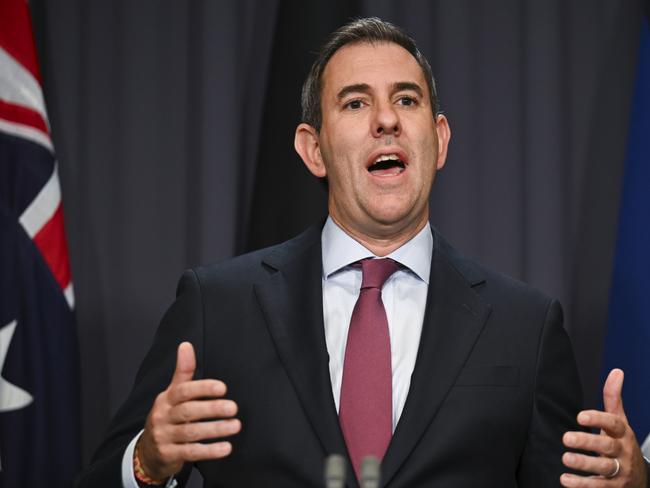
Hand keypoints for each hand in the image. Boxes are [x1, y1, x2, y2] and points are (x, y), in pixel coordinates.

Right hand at [137, 342, 240, 479]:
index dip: (202, 388)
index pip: (183, 391)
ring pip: (191, 433)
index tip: (222, 387)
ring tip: (235, 426)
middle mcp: (163, 417)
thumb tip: (186, 345)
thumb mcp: (172, 393)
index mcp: (166, 399)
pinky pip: (191, 453)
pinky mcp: (169, 455)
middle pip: (188, 411)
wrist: (147, 451)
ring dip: (216, 429)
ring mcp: (165, 437)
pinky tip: (226, 448)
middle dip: (212, 409)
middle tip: (233, 408)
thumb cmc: (167, 416)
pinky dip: (210, 451)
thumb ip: (183, 371)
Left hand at [561, 368, 647, 486]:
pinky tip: (565, 480)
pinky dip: (581, 485)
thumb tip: (616, 371)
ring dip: (584, 464)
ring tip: (566, 458)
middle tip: (566, 438)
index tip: (580, 416)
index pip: (614, 424)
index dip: (598, 419)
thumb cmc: (622, 444)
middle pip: (607, 447)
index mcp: (623, 434)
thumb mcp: (620, 421)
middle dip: (588, 442)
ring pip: (604, 468)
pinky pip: (598, 487)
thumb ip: (613, 398)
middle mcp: (623, 452)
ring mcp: (620, 472)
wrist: (639, 478)